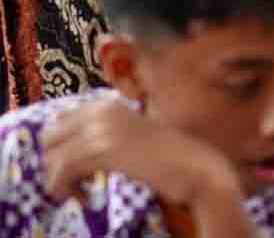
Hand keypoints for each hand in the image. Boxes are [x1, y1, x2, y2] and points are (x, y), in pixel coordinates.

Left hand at [40, 98, 240, 206]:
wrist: (196, 167)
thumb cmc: (167, 157)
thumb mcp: (129, 137)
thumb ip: (102, 135)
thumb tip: (65, 151)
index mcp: (107, 104)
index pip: (58, 123)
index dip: (60, 150)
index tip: (76, 170)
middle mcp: (101, 110)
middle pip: (49, 136)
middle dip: (54, 163)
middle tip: (75, 184)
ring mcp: (103, 127)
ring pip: (53, 155)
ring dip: (60, 181)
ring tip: (80, 195)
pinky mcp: (105, 149)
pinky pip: (63, 170)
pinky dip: (65, 188)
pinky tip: (85, 198)